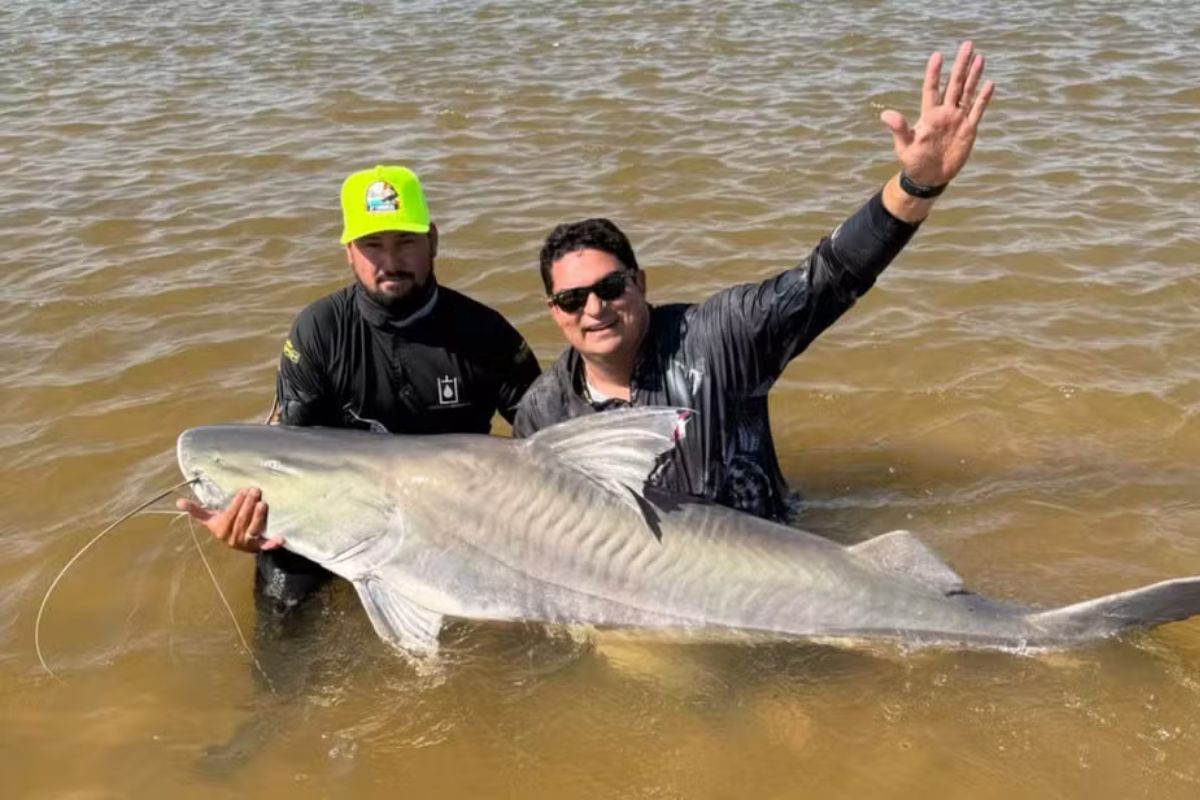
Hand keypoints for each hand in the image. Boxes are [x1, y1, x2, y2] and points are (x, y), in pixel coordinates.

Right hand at [176, 487, 283, 552]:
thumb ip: (196, 510)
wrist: (234, 544)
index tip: (244, 491)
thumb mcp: (209, 519)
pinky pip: (265, 546)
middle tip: (255, 490)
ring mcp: (246, 543)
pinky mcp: (258, 547)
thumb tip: (178, 501)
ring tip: (263, 504)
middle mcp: (233, 538)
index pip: (230, 515)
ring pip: (252, 530)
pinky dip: (273, 543)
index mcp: (221, 530)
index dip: (237, 503)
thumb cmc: (222, 526)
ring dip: (258, 517)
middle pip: (242, 520)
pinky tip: (281, 538)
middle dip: (248, 505)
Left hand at [880, 40, 995, 186]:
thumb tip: (885, 115)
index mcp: (929, 115)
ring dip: (974, 76)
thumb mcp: (904, 146)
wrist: (929, 177)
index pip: (932, 89)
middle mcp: (944, 113)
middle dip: (960, 65)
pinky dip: (983, 98)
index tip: (937, 55)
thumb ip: (898, 129)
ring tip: (979, 57)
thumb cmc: (913, 161)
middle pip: (954, 84)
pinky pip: (977, 110)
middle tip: (967, 45)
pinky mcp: (969, 129)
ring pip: (968, 93)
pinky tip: (989, 83)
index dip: (934, 73)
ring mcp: (958, 119)